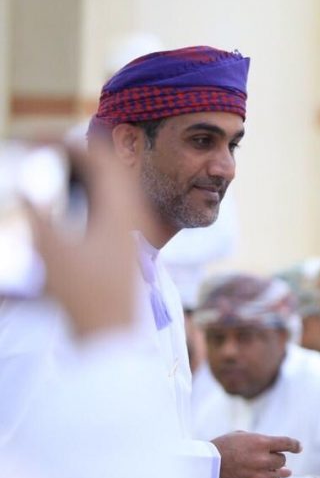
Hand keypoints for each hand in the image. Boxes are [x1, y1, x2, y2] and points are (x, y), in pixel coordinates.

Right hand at [27, 146, 143, 338]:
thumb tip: (28, 183)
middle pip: (107, 165)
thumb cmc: (82, 296)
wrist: (111, 335)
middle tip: (38, 149)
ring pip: (110, 183)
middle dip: (72, 152)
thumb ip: (37, 213)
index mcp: (122, 207)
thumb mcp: (51, 252)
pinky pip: (109, 200)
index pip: (98, 157)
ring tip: (48, 165)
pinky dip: (86, 189)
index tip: (33, 142)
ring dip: (80, 169)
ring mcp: (132, 226)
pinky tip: (63, 196)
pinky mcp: (125, 240)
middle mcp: (133, 212)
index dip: (64, 143)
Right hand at [212, 431, 301, 477]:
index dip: (295, 445)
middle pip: (281, 460)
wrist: (205, 466)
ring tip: (260, 467)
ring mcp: (256, 476)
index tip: (299, 447)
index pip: (286, 443)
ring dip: (272, 471)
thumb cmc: (223, 447)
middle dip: (276, 458)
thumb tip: (286, 467)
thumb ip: (264, 445)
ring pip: (276, 476)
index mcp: (260, 443)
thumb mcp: (243, 437)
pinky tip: (248, 475)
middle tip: (265, 457)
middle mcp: (261, 460)